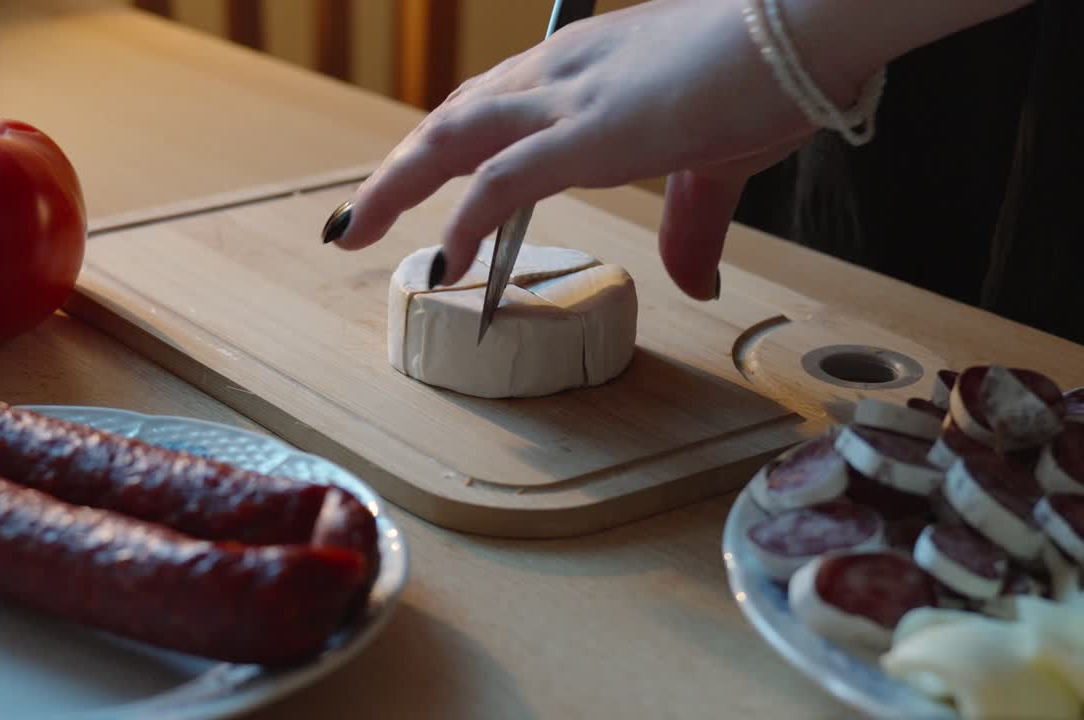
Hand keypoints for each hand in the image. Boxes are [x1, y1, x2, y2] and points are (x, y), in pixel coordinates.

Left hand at [326, 0, 863, 299]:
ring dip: (395, 186)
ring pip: (450, 138)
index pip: (489, 106)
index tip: (410, 185)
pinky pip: (503, 182)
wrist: (808, 23)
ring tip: (353, 235)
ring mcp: (568, 101)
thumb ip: (691, 221)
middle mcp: (559, 74)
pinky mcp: (592, 134)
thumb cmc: (769, 68)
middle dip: (395, 171)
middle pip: (450, 119)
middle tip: (353, 219)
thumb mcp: (717, 158)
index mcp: (581, 67)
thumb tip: (696, 279)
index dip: (442, 149)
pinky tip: (443, 261)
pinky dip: (464, 222)